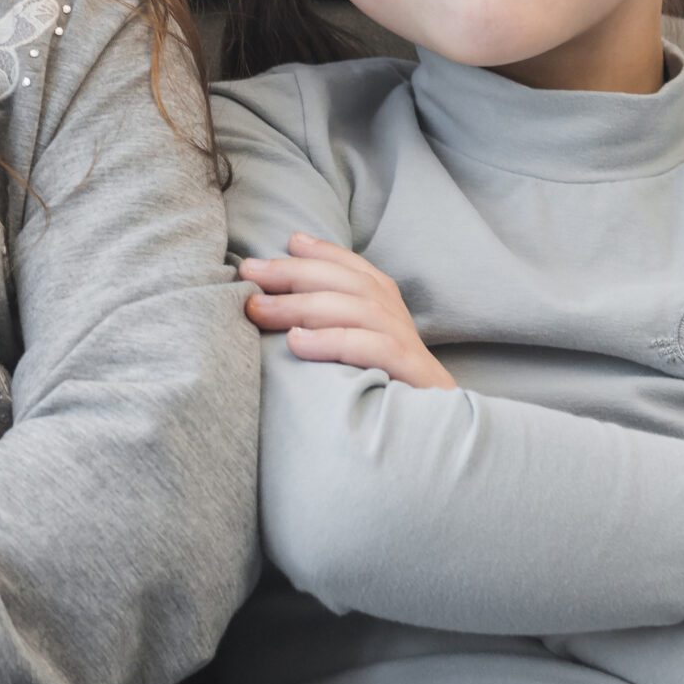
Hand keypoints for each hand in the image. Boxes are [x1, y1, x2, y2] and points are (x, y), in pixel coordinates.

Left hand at [240, 232, 456, 387]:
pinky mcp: (411, 375)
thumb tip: (274, 301)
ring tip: (258, 310)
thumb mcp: (355, 352)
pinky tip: (297, 343)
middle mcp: (397, 318)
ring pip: (355, 309)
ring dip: (302, 305)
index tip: (288, 241)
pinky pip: (372, 348)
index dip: (322, 251)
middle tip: (249, 273)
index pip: (354, 268)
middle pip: (347, 282)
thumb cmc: (383, 396)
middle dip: (294, 272)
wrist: (434, 442)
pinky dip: (332, 341)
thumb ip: (329, 324)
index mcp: (387, 307)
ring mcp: (407, 345)